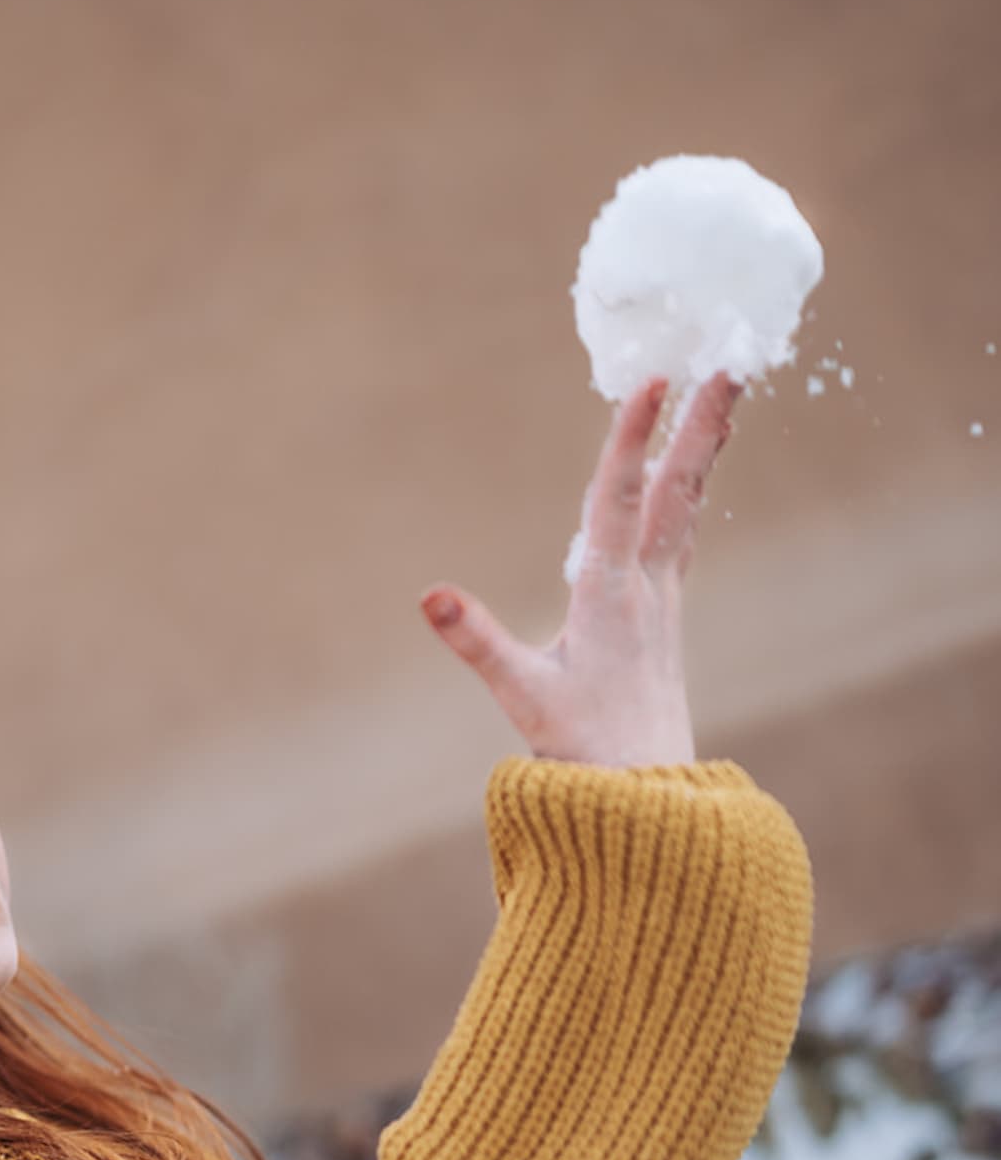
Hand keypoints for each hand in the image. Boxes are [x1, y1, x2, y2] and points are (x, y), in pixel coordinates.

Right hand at [418, 371, 741, 767]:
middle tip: (729, 360)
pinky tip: (695, 467)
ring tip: (728, 388)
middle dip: (700, 423)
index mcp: (609, 598)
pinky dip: (690, 486)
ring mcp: (664, 599)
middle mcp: (648, 590)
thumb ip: (477, 641)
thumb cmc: (583, 751)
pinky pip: (683, 530)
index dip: (632, 439)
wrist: (645, 798)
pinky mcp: (666, 613)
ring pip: (688, 505)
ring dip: (705, 444)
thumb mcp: (523, 696)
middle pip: (678, 489)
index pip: (620, 501)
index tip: (652, 381)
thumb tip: (430, 596)